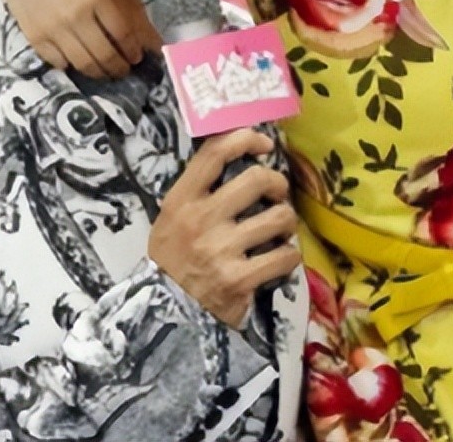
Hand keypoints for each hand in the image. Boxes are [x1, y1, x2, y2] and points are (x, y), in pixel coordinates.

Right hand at [4, 0, 153, 79]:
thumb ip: (110, 2)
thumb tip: (126, 31)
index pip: (123, 34)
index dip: (132, 50)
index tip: (136, 56)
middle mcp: (77, 16)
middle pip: (105, 54)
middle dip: (119, 68)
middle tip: (123, 70)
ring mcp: (54, 29)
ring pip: (84, 63)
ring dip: (99, 72)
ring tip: (105, 72)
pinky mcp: (35, 36)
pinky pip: (58, 61)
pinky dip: (70, 65)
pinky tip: (76, 62)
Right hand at [149, 129, 301, 328]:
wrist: (163, 314)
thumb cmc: (174, 260)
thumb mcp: (173, 218)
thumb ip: (200, 190)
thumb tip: (241, 155)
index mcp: (182, 200)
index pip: (216, 152)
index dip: (247, 138)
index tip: (264, 145)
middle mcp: (201, 220)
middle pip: (257, 179)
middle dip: (278, 184)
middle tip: (277, 196)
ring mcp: (221, 250)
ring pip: (279, 217)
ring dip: (287, 223)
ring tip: (279, 231)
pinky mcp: (239, 279)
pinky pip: (285, 255)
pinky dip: (289, 256)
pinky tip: (279, 259)